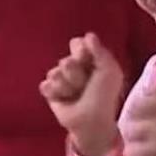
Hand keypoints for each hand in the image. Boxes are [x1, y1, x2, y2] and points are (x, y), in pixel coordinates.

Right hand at [40, 32, 124, 155]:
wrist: (91, 121)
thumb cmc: (104, 96)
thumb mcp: (109, 71)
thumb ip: (100, 51)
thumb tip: (89, 35)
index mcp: (89, 58)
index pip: (77, 44)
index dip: (81, 52)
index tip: (88, 61)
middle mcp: (74, 66)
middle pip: (66, 60)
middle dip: (76, 74)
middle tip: (85, 85)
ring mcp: (61, 78)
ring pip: (55, 73)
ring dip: (67, 86)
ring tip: (76, 95)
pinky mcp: (50, 91)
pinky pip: (46, 85)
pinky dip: (55, 92)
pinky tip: (64, 99)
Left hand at [123, 88, 155, 155]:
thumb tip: (142, 92)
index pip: (148, 93)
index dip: (143, 108)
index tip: (148, 120)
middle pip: (135, 109)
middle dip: (135, 123)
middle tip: (143, 137)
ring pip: (129, 129)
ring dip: (133, 142)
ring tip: (145, 151)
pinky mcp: (155, 152)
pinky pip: (130, 150)